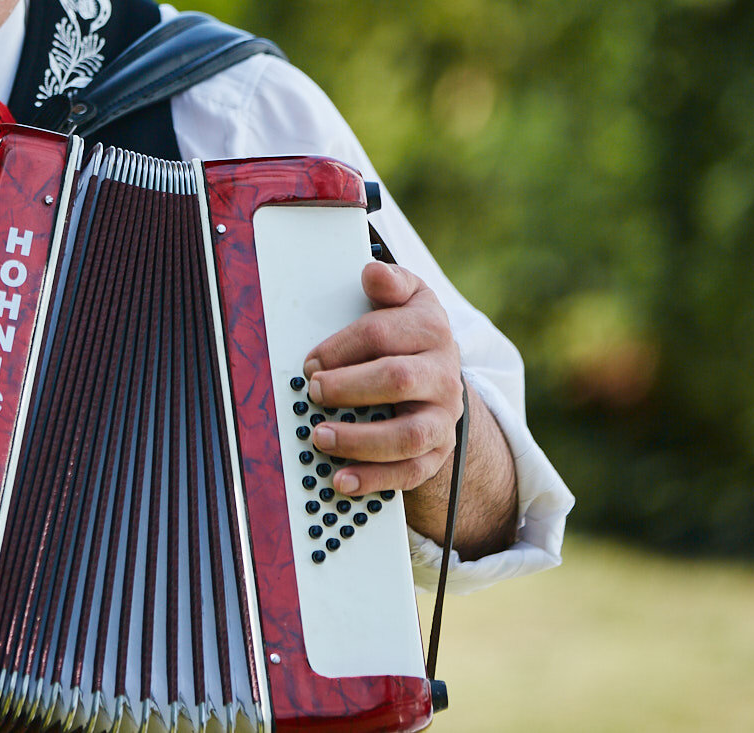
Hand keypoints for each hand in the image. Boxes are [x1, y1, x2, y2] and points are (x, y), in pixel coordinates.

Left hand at [300, 260, 462, 498]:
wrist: (440, 375)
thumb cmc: (409, 333)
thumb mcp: (407, 297)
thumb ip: (390, 282)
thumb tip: (371, 271)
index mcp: (432, 331)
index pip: (383, 334)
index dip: (341, 348)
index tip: (310, 362)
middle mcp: (444, 376)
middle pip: (398, 380)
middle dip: (349, 388)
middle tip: (313, 391)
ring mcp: (443, 418)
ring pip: (407, 435)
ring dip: (359, 440)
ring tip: (318, 437)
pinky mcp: (437, 453)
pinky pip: (410, 473)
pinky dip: (374, 480)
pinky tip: (341, 481)